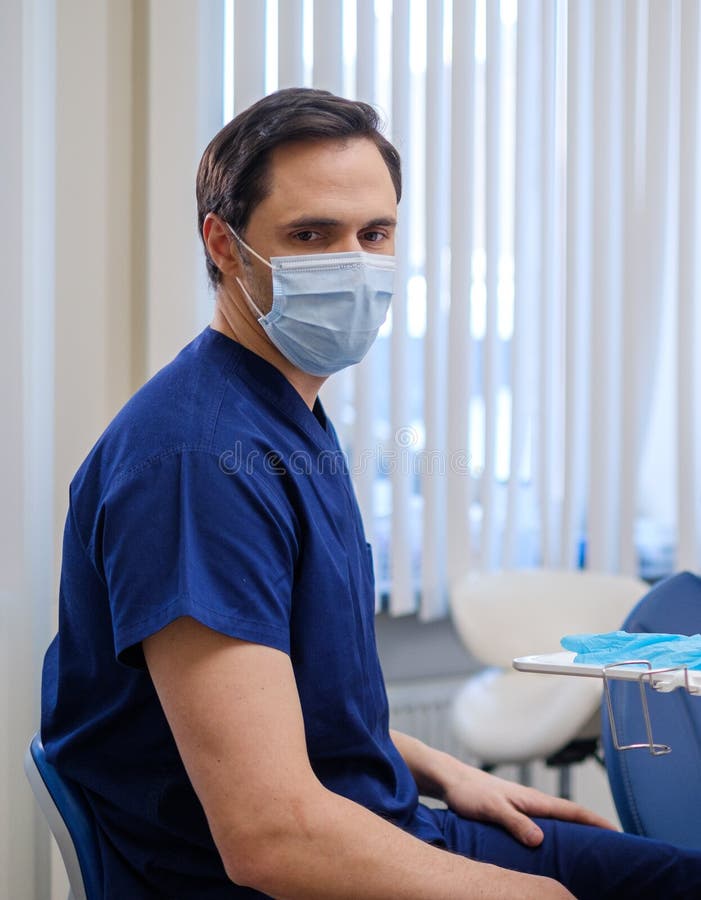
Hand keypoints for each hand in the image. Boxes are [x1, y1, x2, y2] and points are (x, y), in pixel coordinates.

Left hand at [442, 763, 616, 847]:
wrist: (452, 781)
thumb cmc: (471, 793)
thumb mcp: (492, 809)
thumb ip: (515, 822)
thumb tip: (540, 840)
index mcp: (534, 800)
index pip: (573, 811)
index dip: (597, 822)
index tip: (619, 833)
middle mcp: (533, 803)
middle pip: (571, 817)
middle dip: (594, 829)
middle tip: (615, 849)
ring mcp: (525, 807)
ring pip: (558, 821)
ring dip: (576, 832)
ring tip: (592, 852)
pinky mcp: (515, 813)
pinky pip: (544, 825)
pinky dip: (557, 834)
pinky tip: (555, 847)